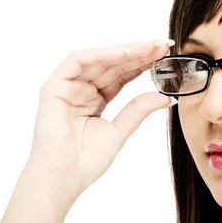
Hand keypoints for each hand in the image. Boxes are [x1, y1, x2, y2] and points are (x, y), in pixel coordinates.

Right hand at [26, 39, 175, 198]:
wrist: (63, 177)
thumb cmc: (86, 161)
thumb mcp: (120, 131)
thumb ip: (139, 110)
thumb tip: (167, 97)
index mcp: (96, 99)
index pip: (123, 75)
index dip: (144, 63)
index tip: (166, 54)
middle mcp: (82, 89)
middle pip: (113, 64)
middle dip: (139, 52)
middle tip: (163, 44)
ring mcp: (67, 86)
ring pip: (99, 59)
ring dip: (125, 50)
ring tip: (150, 46)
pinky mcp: (54, 86)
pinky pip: (78, 61)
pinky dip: (101, 54)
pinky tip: (125, 53)